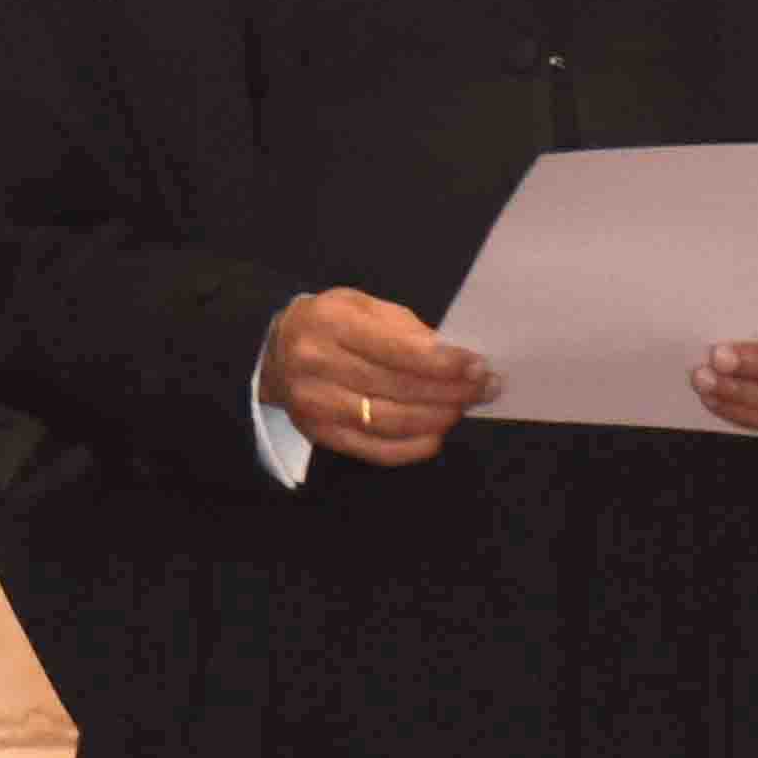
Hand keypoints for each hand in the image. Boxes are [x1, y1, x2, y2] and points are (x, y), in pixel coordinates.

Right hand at [262, 287, 491, 469]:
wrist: (273, 352)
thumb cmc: (330, 324)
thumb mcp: (364, 307)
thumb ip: (407, 330)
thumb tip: (455, 358)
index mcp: (331, 324)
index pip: (397, 350)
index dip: (443, 363)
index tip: (478, 366)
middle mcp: (317, 365)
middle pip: (398, 388)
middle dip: (450, 391)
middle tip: (484, 389)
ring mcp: (315, 405)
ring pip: (390, 421)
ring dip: (436, 418)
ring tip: (462, 408)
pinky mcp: (319, 434)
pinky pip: (374, 450)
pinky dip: (412, 447)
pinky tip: (434, 434)